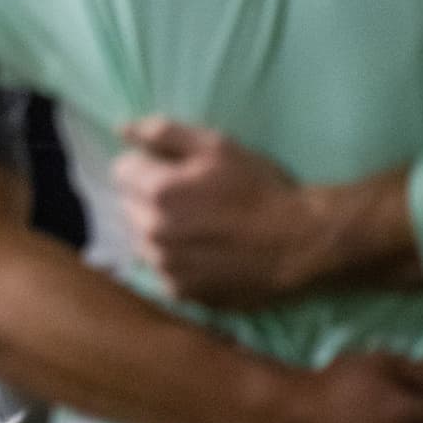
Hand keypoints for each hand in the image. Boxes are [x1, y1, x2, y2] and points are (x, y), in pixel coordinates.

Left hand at [114, 117, 317, 307]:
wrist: (301, 244)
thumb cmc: (260, 188)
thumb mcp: (216, 146)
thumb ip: (162, 133)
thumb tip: (121, 131)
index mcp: (157, 192)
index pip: (122, 170)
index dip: (149, 165)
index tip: (176, 170)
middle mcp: (152, 232)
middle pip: (129, 204)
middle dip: (151, 196)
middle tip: (193, 197)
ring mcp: (164, 266)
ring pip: (142, 237)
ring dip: (160, 228)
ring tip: (200, 225)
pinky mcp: (180, 292)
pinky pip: (161, 267)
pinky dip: (175, 258)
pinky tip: (206, 251)